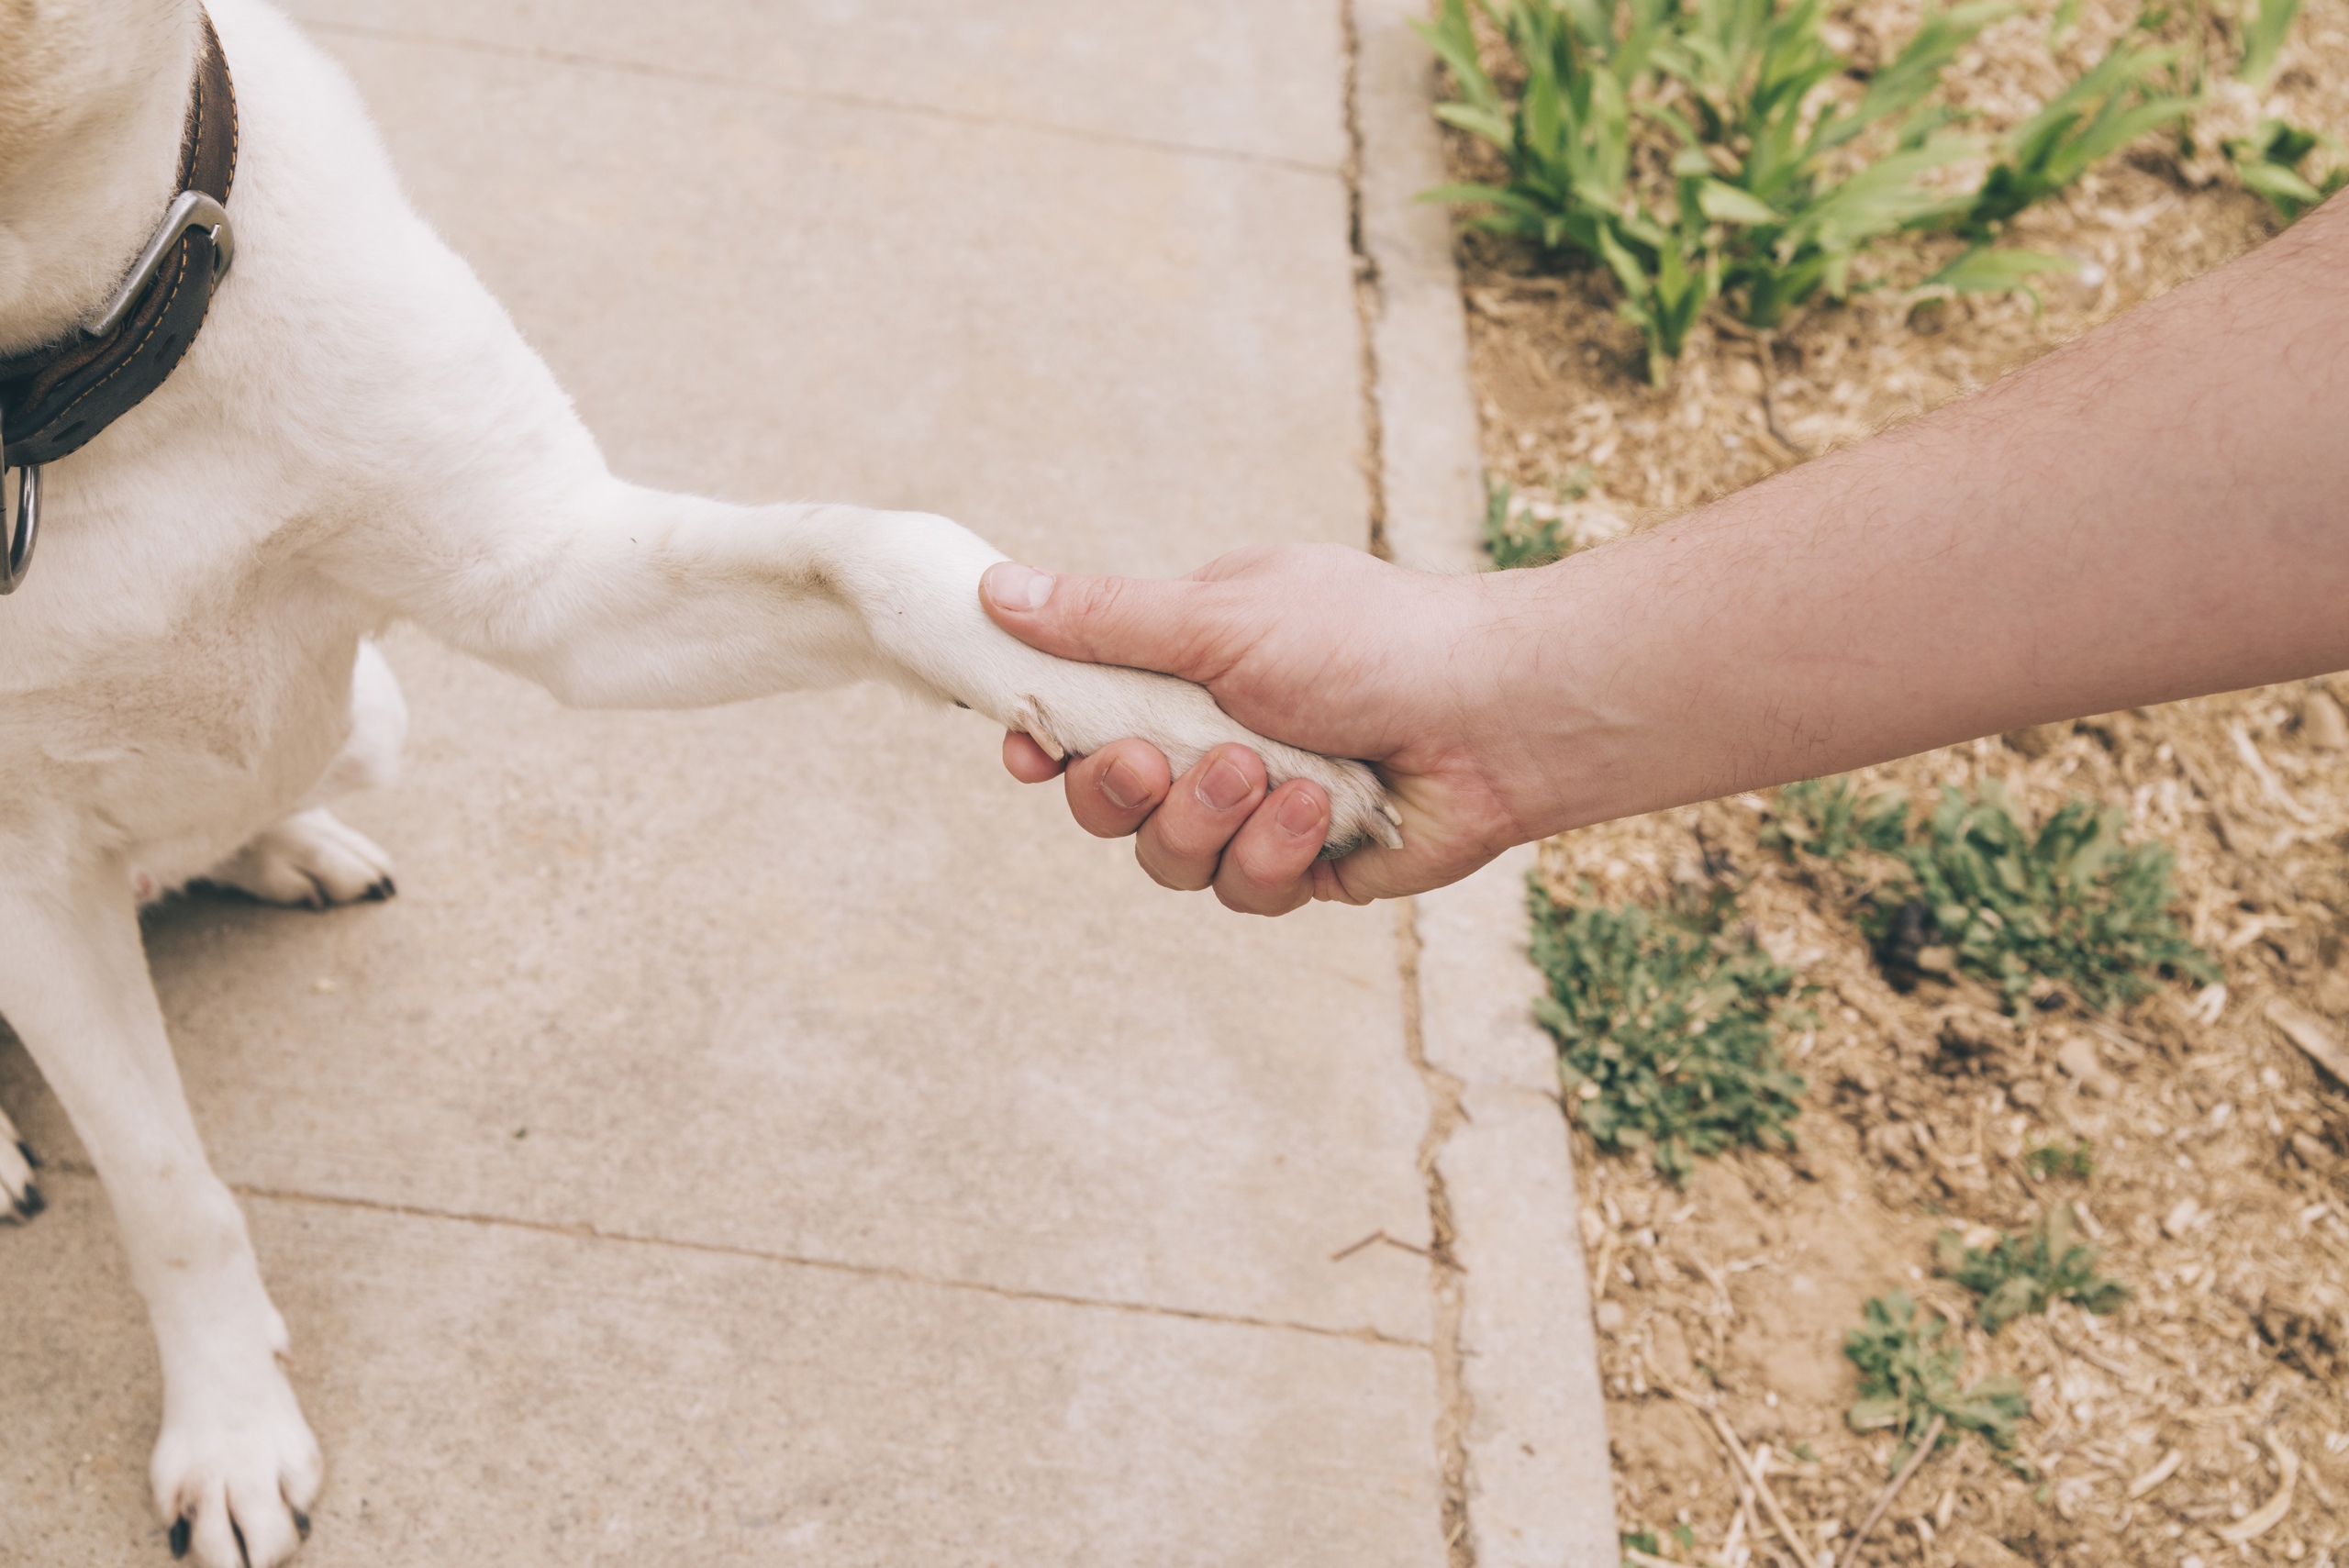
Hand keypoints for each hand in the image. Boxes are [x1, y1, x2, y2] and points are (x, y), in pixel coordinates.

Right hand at [980, 544, 1530, 913]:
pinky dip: (1275, 852)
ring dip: (1208, 821)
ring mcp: (1260, 808)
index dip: (1047, 742)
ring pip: (1169, 859)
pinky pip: (1244, 890)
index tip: (1029, 749)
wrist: (1495, 712)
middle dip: (1122, 792)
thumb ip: (1105, 619)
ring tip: (1266, 775)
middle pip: (1109, 803)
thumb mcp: (1220, 616)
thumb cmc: (1368, 640)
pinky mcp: (1306, 867)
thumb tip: (994, 589)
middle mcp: (1216, 738)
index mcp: (1188, 666)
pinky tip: (1320, 811)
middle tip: (1155, 762)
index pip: (1083, 714)